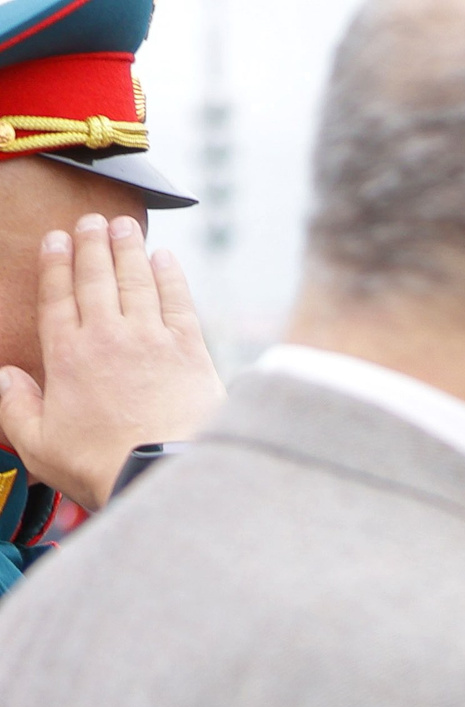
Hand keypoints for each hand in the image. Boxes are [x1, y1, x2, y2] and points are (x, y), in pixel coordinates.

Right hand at [0, 214, 224, 511]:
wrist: (164, 473)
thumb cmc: (101, 467)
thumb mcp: (39, 446)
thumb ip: (15, 407)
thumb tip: (4, 375)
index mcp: (66, 356)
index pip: (57, 297)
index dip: (55, 264)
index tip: (56, 239)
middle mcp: (107, 337)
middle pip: (97, 279)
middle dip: (93, 244)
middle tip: (92, 220)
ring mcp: (151, 340)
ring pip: (136, 281)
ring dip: (129, 249)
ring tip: (125, 226)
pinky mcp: (191, 351)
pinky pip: (179, 302)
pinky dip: (171, 276)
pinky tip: (165, 258)